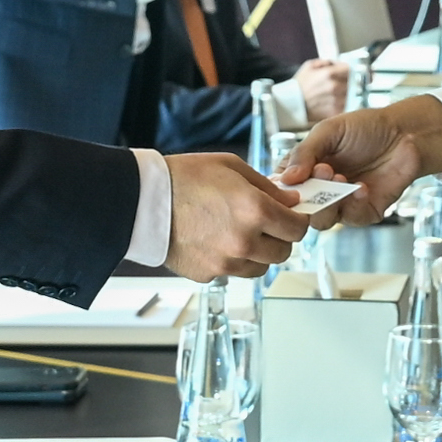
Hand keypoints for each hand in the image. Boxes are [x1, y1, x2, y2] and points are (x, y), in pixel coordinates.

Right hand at [164, 152, 310, 279]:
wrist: (143, 200)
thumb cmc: (184, 177)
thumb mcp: (232, 167)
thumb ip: (267, 187)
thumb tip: (290, 202)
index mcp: (255, 210)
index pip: (298, 228)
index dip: (298, 221)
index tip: (292, 216)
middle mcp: (245, 241)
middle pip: (284, 252)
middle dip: (280, 238)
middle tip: (268, 225)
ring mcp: (226, 262)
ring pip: (261, 267)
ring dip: (259, 253)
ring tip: (240, 233)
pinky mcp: (209, 274)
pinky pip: (233, 272)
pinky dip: (233, 260)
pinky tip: (217, 241)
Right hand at [280, 97, 441, 224]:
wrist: (405, 133)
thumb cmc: (366, 128)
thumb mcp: (328, 131)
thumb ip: (304, 152)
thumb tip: (286, 178)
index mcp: (305, 169)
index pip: (282, 187)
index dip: (281, 190)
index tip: (288, 182)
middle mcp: (320, 190)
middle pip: (299, 210)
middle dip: (307, 195)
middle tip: (321, 172)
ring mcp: (341, 204)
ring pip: (322, 221)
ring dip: (328, 202)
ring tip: (340, 177)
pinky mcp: (363, 212)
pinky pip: (351, 218)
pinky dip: (354, 204)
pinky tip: (362, 186)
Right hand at [293, 58, 349, 120]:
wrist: (290, 105)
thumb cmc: (299, 85)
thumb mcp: (309, 66)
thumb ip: (327, 62)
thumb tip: (340, 63)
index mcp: (329, 73)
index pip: (351, 69)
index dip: (352, 70)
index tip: (351, 72)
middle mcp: (335, 87)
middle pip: (354, 82)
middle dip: (351, 82)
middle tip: (346, 83)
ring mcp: (336, 101)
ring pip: (352, 94)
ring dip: (349, 94)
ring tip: (340, 94)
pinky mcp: (335, 112)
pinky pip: (347, 106)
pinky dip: (345, 104)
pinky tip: (337, 103)